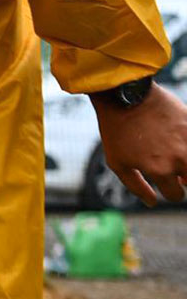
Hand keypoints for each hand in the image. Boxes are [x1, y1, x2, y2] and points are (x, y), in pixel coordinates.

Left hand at [93, 84, 186, 205]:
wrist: (126, 96)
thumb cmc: (118, 130)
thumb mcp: (118, 162)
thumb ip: (136, 186)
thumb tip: (152, 203)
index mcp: (160, 170)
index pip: (175, 195)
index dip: (170, 192)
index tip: (167, 184)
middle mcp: (179, 157)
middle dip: (185, 180)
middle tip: (179, 173)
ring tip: (179, 156)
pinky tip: (180, 142)